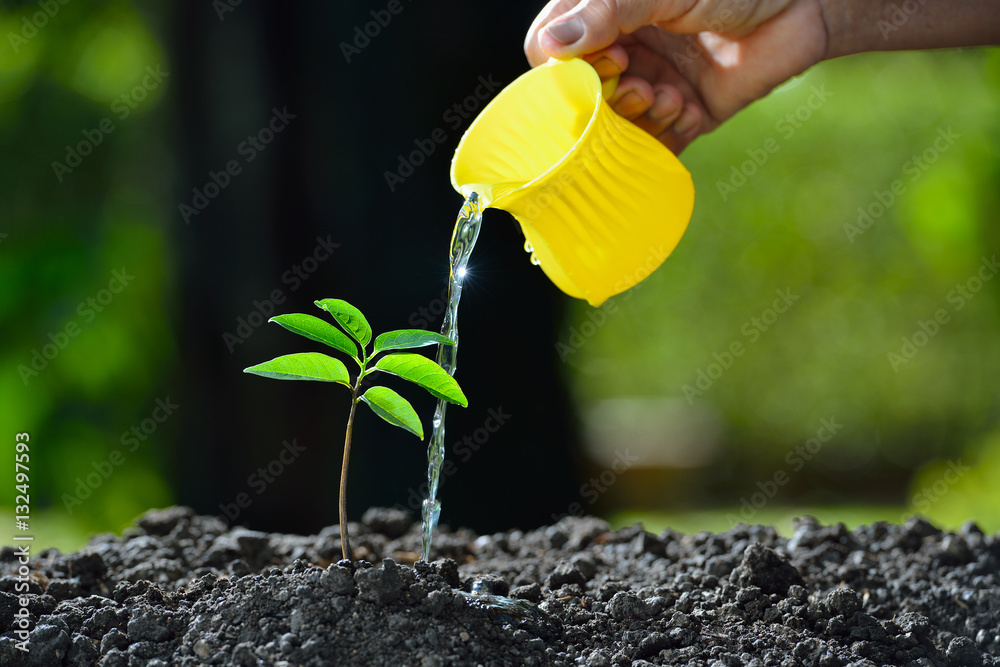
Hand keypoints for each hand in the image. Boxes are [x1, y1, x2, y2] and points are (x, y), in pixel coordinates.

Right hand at [524, 0, 829, 153]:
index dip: (563, 69)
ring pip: (615, 127)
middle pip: (579, 98)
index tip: (609, 58)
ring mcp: (651, 84)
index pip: (548, 52)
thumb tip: (548, 44)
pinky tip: (690, 109)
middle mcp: (622, 51)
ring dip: (639, 120)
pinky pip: (656, 145)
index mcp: (606, 15)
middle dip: (607, 101)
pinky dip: (667, 137)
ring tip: (671, 98)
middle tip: (641, 85)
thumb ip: (606, 14)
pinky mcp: (683, 114)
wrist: (805, 5)